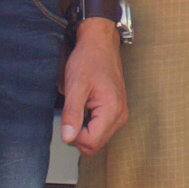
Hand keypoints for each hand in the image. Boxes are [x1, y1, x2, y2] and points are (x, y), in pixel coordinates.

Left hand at [60, 20, 127, 153]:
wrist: (100, 43)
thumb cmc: (88, 59)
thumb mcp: (75, 86)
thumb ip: (72, 114)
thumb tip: (67, 138)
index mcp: (112, 110)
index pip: (90, 142)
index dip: (73, 134)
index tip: (68, 115)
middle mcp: (120, 115)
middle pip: (95, 144)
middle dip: (78, 134)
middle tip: (72, 111)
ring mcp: (120, 113)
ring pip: (97, 138)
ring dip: (83, 128)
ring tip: (80, 105)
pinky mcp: (117, 110)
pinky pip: (101, 129)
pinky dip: (89, 123)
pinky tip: (85, 106)